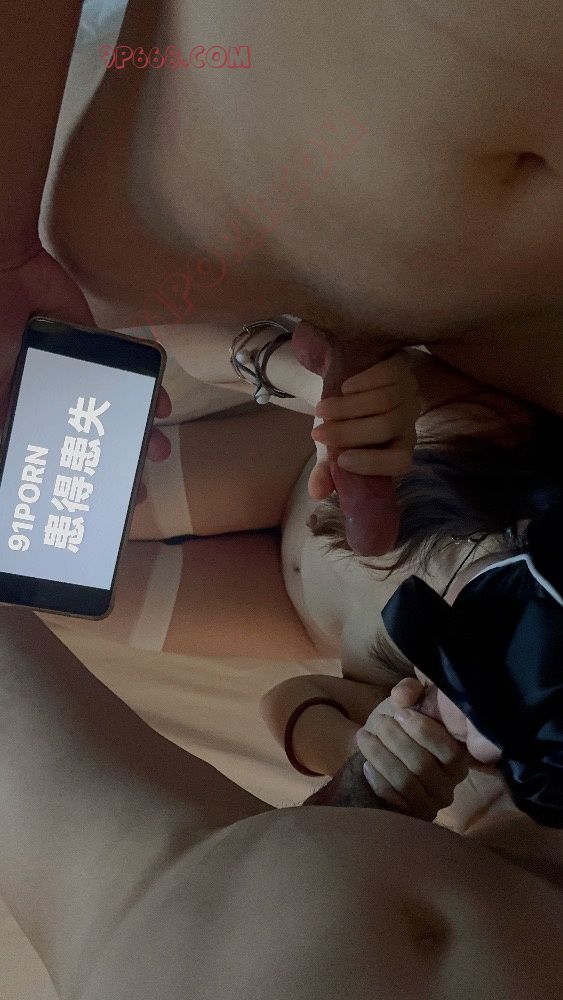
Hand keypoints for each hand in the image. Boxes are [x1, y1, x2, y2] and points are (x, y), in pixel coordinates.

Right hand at [0, 247, 171, 507]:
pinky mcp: (94, 351)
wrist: (6, 272)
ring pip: (110, 413)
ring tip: (157, 450)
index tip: (92, 508)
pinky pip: (125, 375)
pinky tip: (160, 405)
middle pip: (84, 443)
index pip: (46, 460)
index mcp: (19, 415)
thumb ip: (9, 427)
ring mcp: (73, 377)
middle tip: (136, 489)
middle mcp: (46, 401)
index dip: (68, 484)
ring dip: (135, 432)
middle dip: (111, 465)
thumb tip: (12, 472)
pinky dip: (145, 388)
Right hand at [307, 350, 419, 499]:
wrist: (343, 382)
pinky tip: (344, 387)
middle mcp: (408, 421)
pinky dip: (362, 382)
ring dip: (347, 408)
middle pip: (387, 427)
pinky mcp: (402, 367)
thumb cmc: (342, 422)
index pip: (401, 461)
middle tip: (318, 434)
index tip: (341, 461)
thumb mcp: (332, 447)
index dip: (374, 464)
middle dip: (349, 433)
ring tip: (320, 410)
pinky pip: (387, 375)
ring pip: (384, 401)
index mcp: (398, 448)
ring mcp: (407, 392)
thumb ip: (327, 470)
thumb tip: (316, 492)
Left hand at [356, 678, 472, 820]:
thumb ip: (410, 691)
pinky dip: (378, 779)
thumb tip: (402, 695)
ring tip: (364, 737)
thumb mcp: (407, 702)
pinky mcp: (412, 814)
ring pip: (406, 782)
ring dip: (381, 756)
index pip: (450, 751)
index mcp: (459, 753)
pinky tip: (366, 764)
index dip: (423, 731)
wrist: (380, 751)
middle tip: (378, 722)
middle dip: (395, 740)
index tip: (399, 713)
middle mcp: (451, 782)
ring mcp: (432, 801)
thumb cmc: (401, 724)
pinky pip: (393, 799)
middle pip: (423, 766)